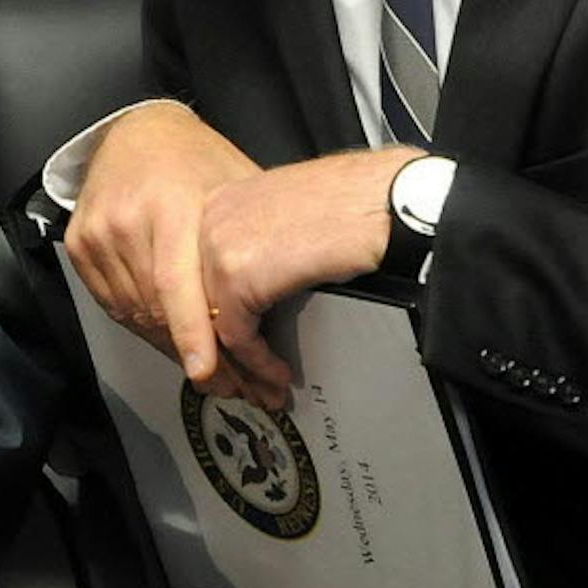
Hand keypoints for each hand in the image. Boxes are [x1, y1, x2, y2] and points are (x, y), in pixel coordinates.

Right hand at [65, 103, 259, 384]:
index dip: (192, 334)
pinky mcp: (79, 246)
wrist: (136, 130)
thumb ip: (250, 239)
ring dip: (171, 347)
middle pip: (156, 309)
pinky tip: (171, 336)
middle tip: (235, 385)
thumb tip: (285, 299)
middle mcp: (125, 221)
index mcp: (169, 206)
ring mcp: (96, 235)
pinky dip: (143, 325)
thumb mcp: (235, 186)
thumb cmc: (195, 159)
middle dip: (196, 355)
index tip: (206, 372)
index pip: (176, 284)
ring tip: (211, 372)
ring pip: (135, 314)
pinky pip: (113, 304)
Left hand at [197, 147, 421, 408]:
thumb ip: (262, 246)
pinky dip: (259, 361)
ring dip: (243, 364)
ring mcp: (217, 245)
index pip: (202, 273)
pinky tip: (280, 373)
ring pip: (213, 322)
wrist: (384, 201)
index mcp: (222, 201)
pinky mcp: (236, 276)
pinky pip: (237, 335)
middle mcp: (210, 219)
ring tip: (268, 387)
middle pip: (202, 298)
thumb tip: (259, 289)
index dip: (218, 316)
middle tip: (250, 380)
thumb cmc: (356, 203)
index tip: (236, 347)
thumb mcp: (290, 219)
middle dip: (227, 347)